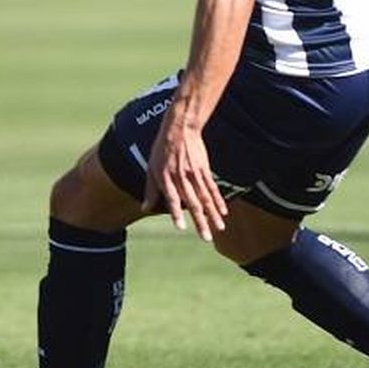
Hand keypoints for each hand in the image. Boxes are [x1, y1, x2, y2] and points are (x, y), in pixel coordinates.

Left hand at [143, 119, 226, 241]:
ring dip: (213, 215)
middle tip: (206, 238)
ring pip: (206, 198)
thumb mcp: (151, 168)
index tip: (181, 227)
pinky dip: (218, 201)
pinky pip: (212, 188)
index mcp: (166, 178)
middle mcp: (181, 178)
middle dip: (200, 222)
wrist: (181, 129)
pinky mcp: (204, 170)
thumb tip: (145, 208)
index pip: (171, 199)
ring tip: (219, 228)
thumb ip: (150, 190)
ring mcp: (194, 174)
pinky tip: (223, 212)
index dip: (176, 213)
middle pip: (193, 203)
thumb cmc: (162, 149)